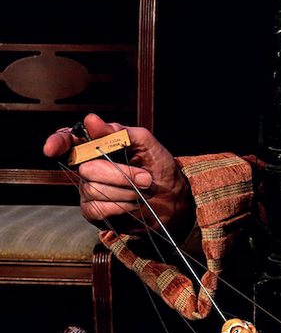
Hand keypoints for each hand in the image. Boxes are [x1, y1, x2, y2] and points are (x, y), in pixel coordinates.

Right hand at [43, 114, 194, 236]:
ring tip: (144, 191)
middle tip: (146, 177)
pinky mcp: (94, 212)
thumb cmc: (158, 167)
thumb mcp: (146, 143)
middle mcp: (88, 167)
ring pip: (93, 189)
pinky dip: (120, 206)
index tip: (53, 149)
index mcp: (98, 147)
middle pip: (87, 169)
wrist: (173, 198)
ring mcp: (88, 190)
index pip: (69, 141)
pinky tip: (133, 204)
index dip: (58, 143)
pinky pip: (97, 209)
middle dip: (121, 174)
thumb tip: (92, 120)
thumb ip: (120, 132)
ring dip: (126, 191)